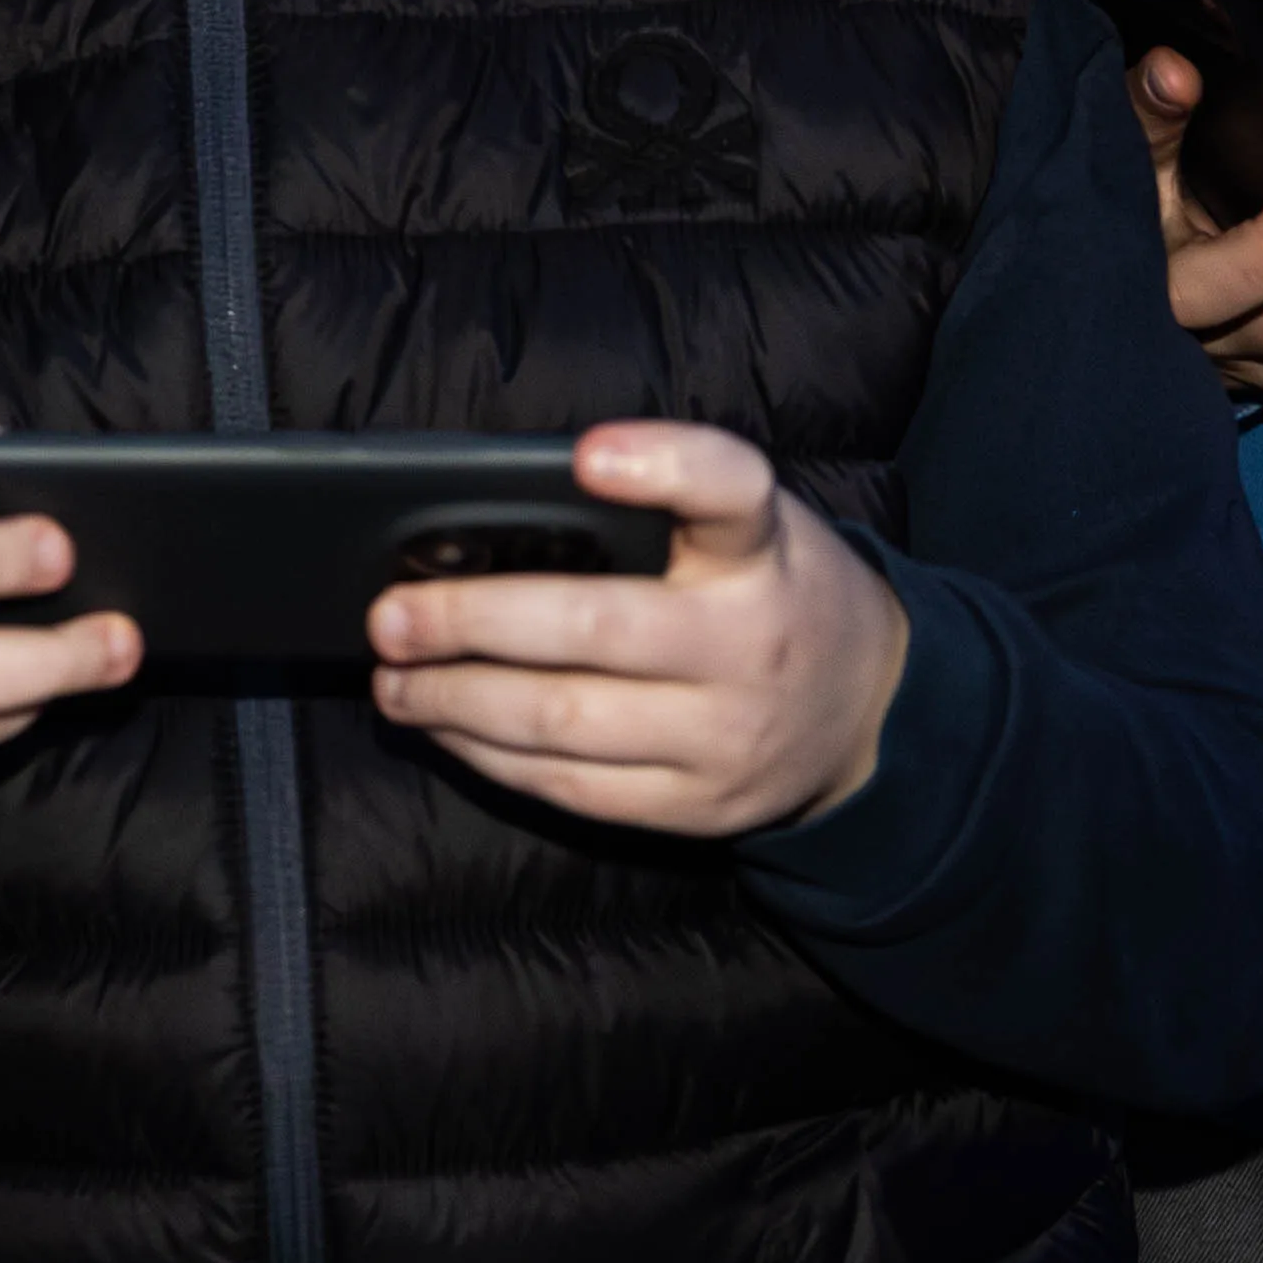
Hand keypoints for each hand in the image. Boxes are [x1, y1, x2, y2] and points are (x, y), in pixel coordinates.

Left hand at [364, 424, 903, 838]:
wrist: (873, 712)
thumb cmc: (770, 590)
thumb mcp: (750, 526)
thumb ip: (660, 507)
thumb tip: (490, 515)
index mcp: (762, 548)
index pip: (729, 489)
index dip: (662, 466)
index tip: (588, 456)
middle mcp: (750, 641)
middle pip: (597, 628)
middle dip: (472, 621)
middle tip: (389, 614)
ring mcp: (726, 735)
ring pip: (566, 723)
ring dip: (457, 701)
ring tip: (393, 678)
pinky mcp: (700, 806)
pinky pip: (575, 788)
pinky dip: (492, 758)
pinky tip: (445, 728)